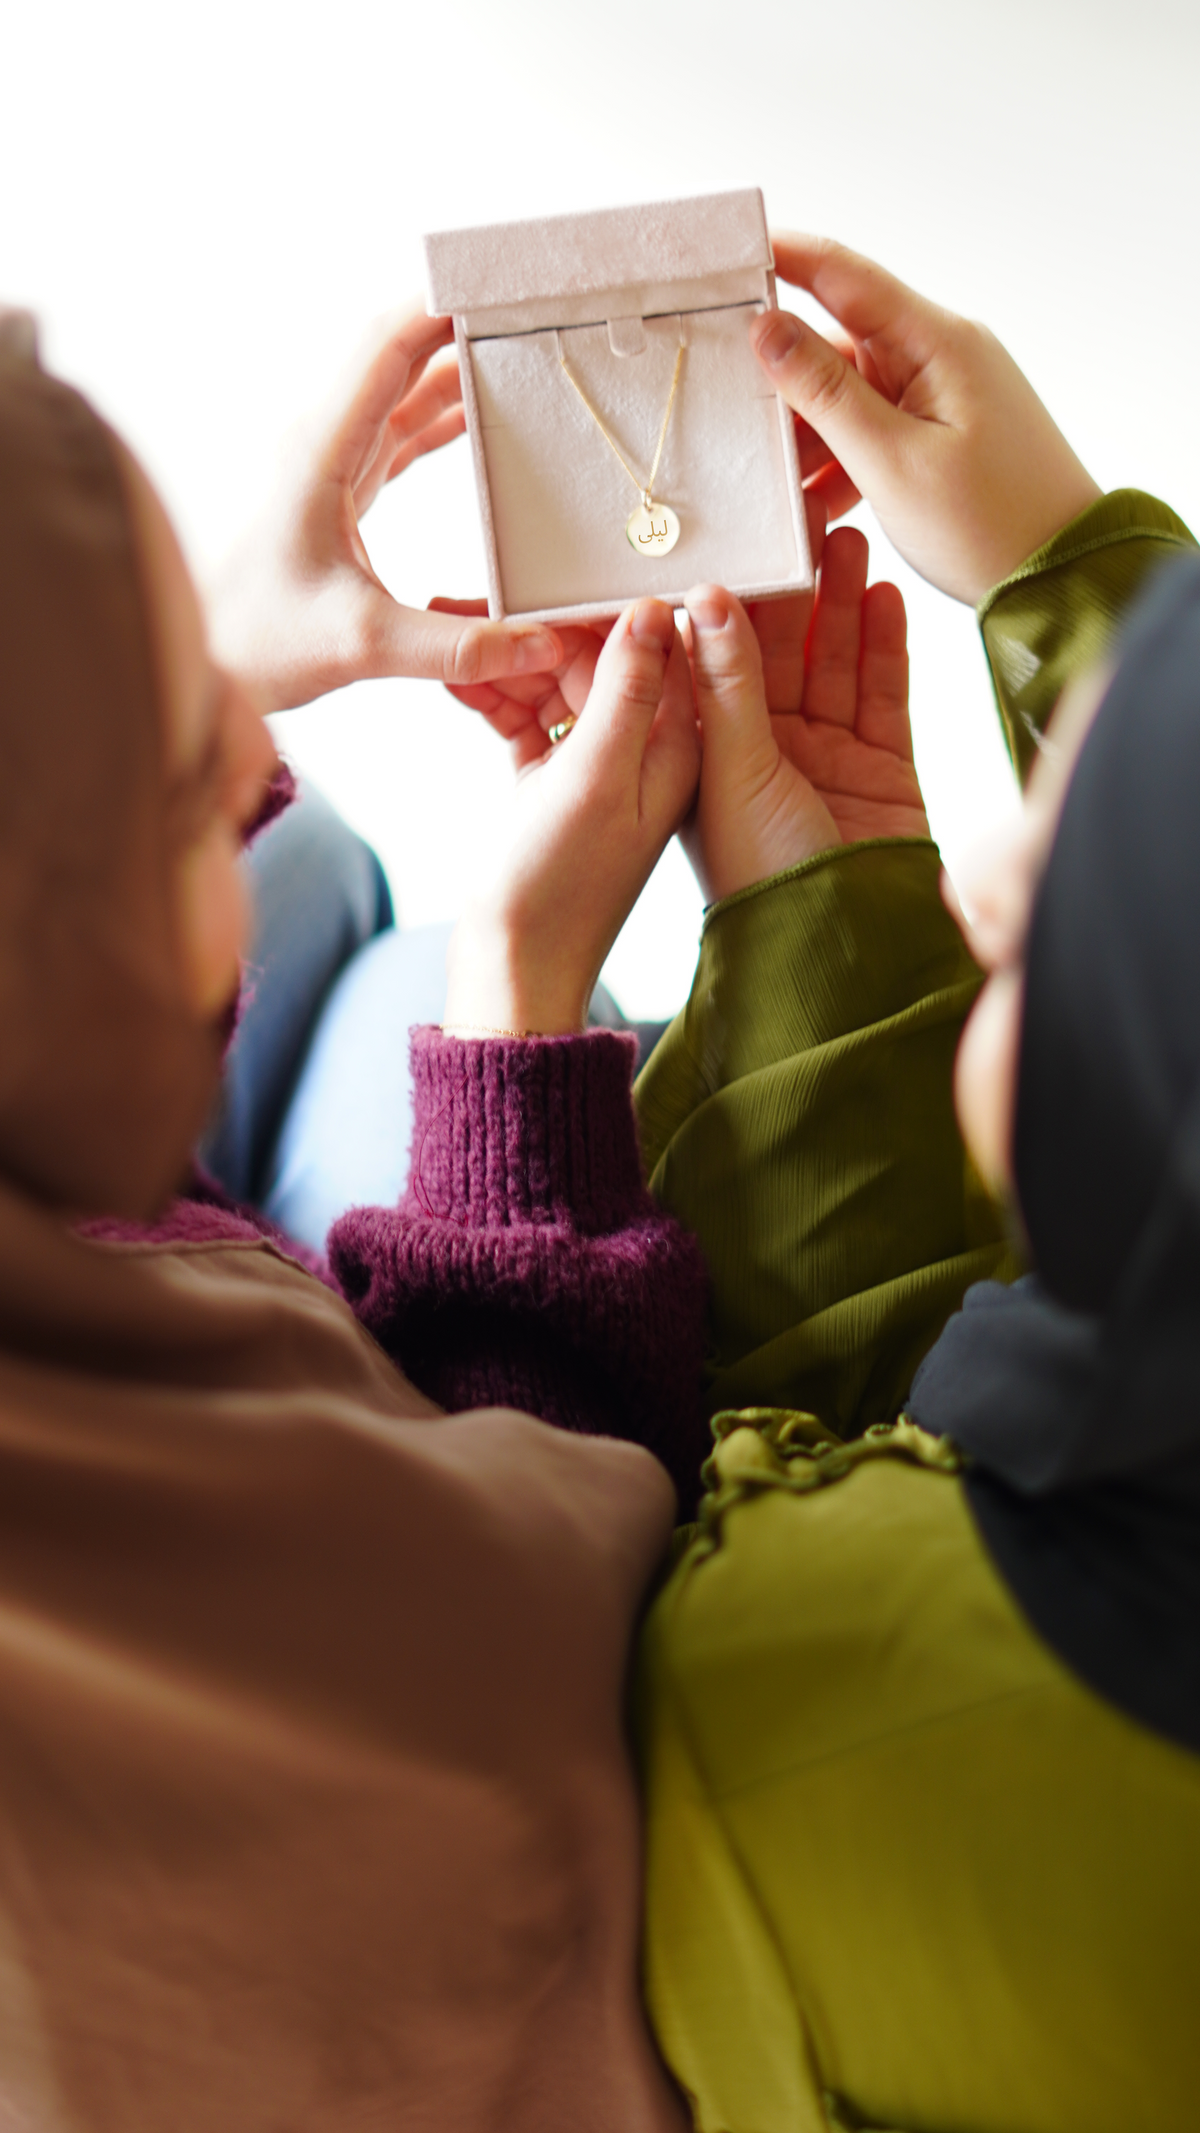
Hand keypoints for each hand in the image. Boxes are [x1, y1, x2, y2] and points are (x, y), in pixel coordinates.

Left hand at [206, 309, 560, 712]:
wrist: (208, 665)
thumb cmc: (260, 644)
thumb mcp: (364, 646)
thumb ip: (457, 646)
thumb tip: (542, 643)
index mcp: (321, 453)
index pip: (384, 349)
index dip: (438, 308)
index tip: (498, 287)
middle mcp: (324, 445)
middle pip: (397, 356)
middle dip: (458, 326)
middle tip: (527, 312)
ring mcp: (331, 466)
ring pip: (400, 393)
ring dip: (455, 371)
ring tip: (520, 354)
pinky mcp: (341, 495)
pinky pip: (399, 434)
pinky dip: (442, 419)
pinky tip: (481, 418)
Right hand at [443, 602, 699, 1034]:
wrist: (513, 970)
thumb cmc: (562, 888)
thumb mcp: (599, 778)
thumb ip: (629, 692)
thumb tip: (653, 607)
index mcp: (679, 747)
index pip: (653, 645)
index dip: (601, 602)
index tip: (550, 565)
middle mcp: (646, 749)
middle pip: (597, 656)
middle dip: (537, 624)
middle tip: (468, 592)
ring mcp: (596, 764)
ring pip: (552, 682)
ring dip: (503, 656)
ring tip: (442, 621)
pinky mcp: (552, 779)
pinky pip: (525, 715)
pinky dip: (490, 695)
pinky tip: (451, 673)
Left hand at [682, 524, 927, 904]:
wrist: (847, 950)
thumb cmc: (765, 883)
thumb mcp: (733, 775)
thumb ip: (727, 686)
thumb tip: (709, 597)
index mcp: (707, 756)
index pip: (711, 660)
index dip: (726, 598)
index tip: (734, 535)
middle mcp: (762, 752)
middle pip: (777, 652)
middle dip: (791, 588)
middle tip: (802, 518)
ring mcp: (823, 759)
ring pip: (832, 663)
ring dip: (839, 604)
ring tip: (847, 538)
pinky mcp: (879, 768)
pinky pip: (881, 694)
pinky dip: (884, 646)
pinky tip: (882, 594)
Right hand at [751, 236, 1101, 606]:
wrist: (1062, 578)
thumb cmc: (991, 525)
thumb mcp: (892, 462)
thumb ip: (824, 392)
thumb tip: (766, 329)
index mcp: (936, 341)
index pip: (841, 274)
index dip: (778, 257)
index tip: (719, 256)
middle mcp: (940, 353)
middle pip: (836, 342)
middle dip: (782, 380)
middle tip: (726, 415)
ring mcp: (942, 392)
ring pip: (849, 394)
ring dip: (809, 434)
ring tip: (774, 482)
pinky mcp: (943, 431)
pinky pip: (874, 428)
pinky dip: (841, 459)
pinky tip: (815, 501)